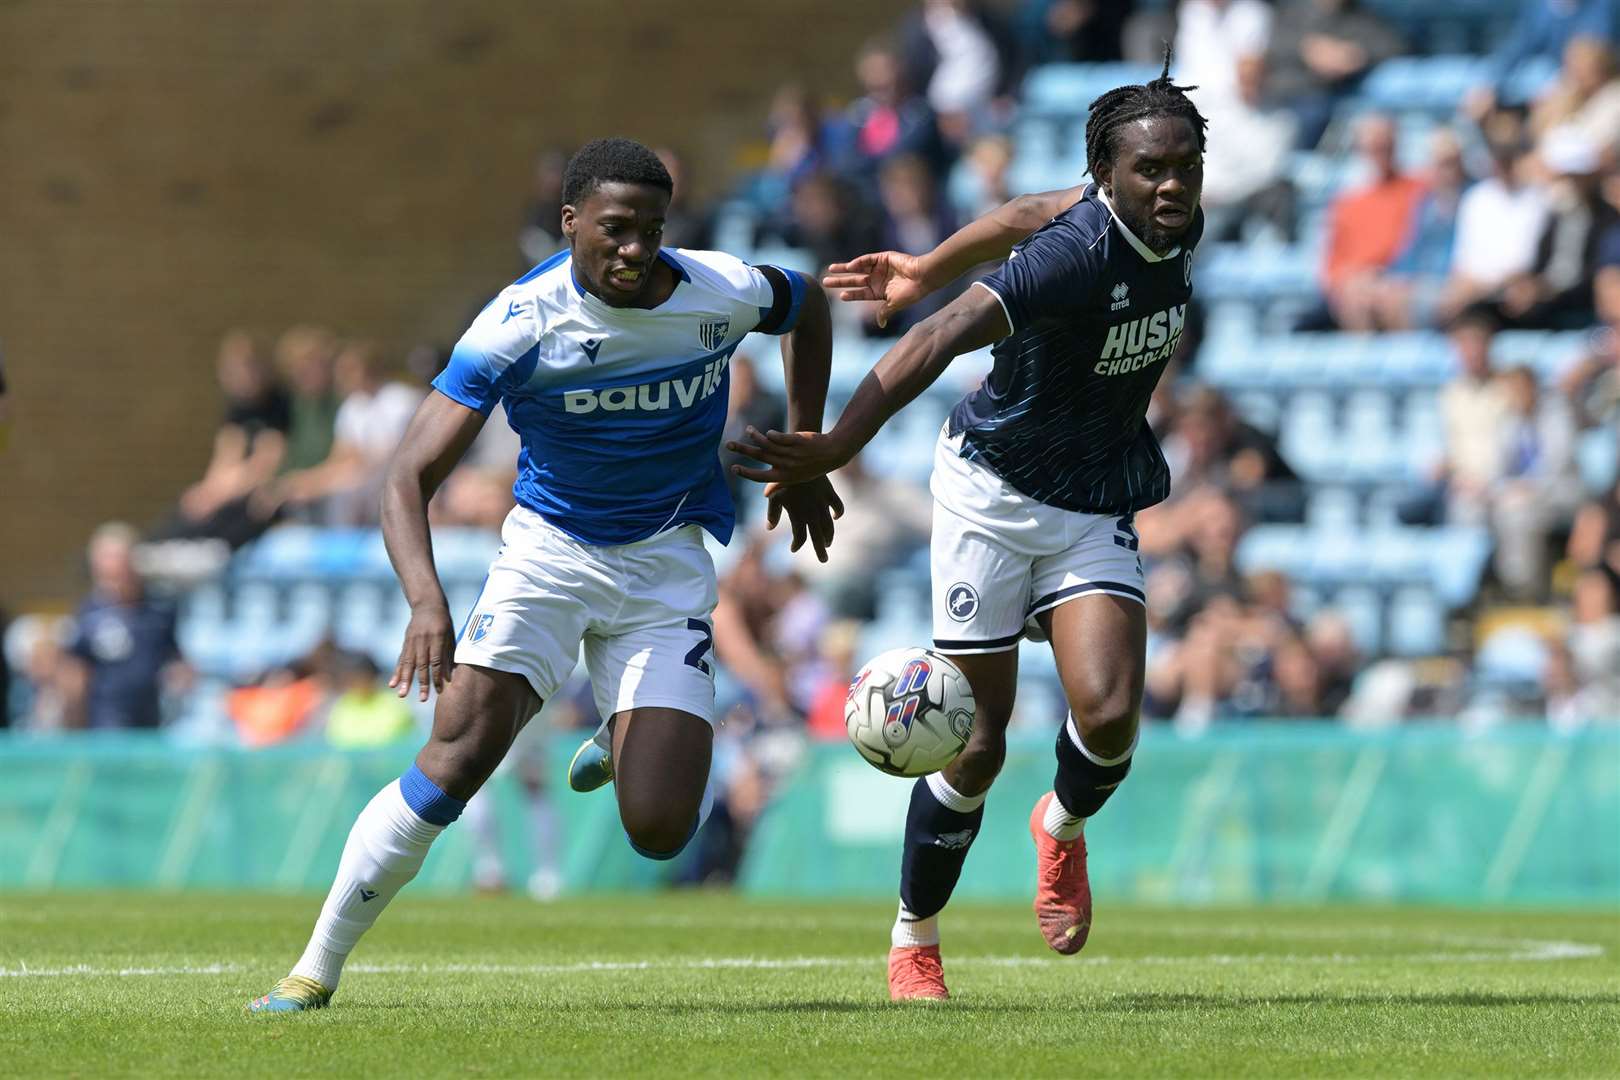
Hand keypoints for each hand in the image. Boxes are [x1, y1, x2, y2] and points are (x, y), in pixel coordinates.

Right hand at [391, 600, 455, 700]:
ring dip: (405, 681)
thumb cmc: (444, 622)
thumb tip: (451, 675)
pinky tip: (393, 683)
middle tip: (423, 699)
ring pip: (409, 664)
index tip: (439, 691)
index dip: (437, 676)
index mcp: (437, 637)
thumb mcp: (450, 635)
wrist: (428, 604)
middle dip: (422, 683)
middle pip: (422, 665)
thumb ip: (449, 654)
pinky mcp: (406, 642)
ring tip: (402, 695)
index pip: (437, 661)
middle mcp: (423, 640)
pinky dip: (397, 672)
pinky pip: (401, 659)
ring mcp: (412, 641)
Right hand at [726, 425, 851, 484]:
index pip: (760, 476)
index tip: (733, 468)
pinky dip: (772, 434)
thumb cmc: (812, 466)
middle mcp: (787, 466)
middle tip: (728, 445)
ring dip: (756, 437)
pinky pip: (782, 437)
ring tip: (748, 430)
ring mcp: (792, 453)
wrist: (832, 453)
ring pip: (769, 445)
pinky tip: (766, 431)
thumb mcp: (796, 479)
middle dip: (743, 451)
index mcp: (784, 476)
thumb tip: (765, 494)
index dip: (746, 473)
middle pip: (760, 457)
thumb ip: (779, 484)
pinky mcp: (798, 441)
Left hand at [764, 477, 844, 562]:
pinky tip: (835, 517)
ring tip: (827, 543)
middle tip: (823, 560)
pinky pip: (838, 506)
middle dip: (820, 550)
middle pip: (818, 537)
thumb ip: (773, 513)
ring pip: (829, 525)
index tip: (793, 548)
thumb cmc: (780, 479)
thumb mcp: (773, 496)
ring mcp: (822, 504)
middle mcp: (812, 513)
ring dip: (829, 535)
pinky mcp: (829, 493)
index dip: (796, 544)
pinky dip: (838, 513)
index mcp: (797, 516)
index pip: (799, 537)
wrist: (795, 460)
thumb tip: (769, 528)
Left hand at [822, 251, 930, 328]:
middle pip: (855, 281)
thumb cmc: (912, 292)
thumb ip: (885, 312)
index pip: (861, 294)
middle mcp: (878, 279)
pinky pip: (867, 260)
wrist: (923, 277)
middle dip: (840, 281)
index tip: (840, 296)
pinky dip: (858, 262)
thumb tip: (880, 324)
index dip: (850, 295)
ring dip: (844, 269)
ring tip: (831, 269)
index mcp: (880, 292)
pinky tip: (850, 267)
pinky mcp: (883, 258)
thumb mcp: (895, 304)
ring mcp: (880, 268)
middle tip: (825, 282)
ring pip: (857, 268)